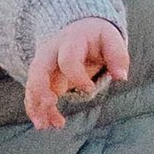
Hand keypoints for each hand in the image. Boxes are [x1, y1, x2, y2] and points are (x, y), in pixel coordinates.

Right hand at [24, 14, 134, 130]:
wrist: (79, 28)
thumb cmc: (97, 38)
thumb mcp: (110, 39)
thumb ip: (118, 56)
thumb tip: (121, 77)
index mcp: (71, 41)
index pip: (68, 59)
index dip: (77, 76)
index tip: (89, 89)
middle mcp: (52, 52)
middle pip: (38, 69)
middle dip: (40, 89)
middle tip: (50, 105)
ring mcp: (44, 65)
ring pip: (32, 85)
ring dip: (35, 105)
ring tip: (44, 126)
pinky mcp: (42, 78)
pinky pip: (34, 94)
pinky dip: (37, 110)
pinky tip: (48, 124)